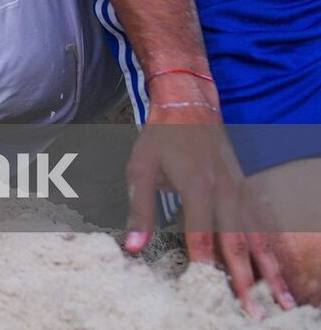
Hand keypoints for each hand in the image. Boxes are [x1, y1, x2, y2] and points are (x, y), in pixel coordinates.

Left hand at [123, 94, 292, 315]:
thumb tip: (131, 245)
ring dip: (269, 272)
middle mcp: (225, 192)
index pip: (201, 234)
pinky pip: (261, 226)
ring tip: (281, 301)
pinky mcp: (246, 190)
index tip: (208, 290)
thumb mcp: (140, 167)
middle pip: (237, 244)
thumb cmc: (161, 137)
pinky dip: (271, 251)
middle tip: (254, 313)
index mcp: (198, 187)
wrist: (190, 104)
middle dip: (245, 281)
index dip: (204, 264)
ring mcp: (241, 191)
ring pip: (257, 238)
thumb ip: (138, 208)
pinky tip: (276, 273)